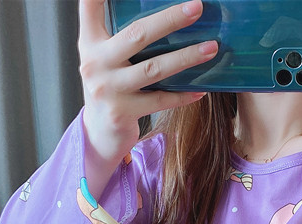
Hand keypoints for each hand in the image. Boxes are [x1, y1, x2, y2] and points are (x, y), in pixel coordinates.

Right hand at [78, 0, 218, 161]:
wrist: (98, 133)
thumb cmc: (109, 86)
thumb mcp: (103, 56)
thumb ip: (119, 34)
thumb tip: (163, 15)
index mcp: (90, 42)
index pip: (91, 5)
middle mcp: (95, 63)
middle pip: (137, 34)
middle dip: (170, 19)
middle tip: (197, 7)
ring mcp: (108, 89)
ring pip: (154, 68)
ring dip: (186, 57)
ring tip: (211, 48)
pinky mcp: (121, 113)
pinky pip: (159, 100)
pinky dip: (183, 95)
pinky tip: (201, 89)